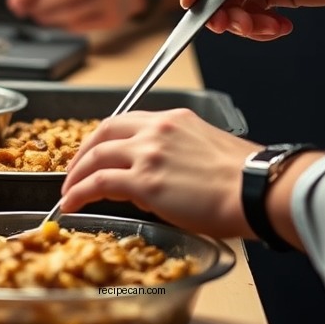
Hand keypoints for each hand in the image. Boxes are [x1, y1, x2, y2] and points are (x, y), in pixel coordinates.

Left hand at [60, 109, 260, 237]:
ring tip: (68, 192)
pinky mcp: (145, 181)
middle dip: (83, 151)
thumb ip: (177, 155)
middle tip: (74, 170)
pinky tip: (72, 204)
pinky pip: (99, 183)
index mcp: (174, 119)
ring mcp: (148, 153)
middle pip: (104, 132)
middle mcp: (157, 130)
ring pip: (96, 156)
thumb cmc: (244, 178)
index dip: (104, 137)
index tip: (95, 151)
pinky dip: (79, 192)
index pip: (127, 121)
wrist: (256, 189)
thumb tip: (159, 178)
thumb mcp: (207, 150)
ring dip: (76, 174)